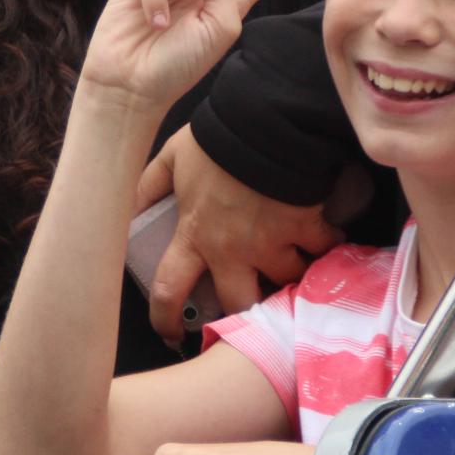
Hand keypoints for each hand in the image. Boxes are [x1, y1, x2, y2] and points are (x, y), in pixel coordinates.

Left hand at [136, 125, 342, 338]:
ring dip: (289, 274)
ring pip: (286, 280)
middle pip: (240, 305)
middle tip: (249, 305)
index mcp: (195, 236)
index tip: (172, 334)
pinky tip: (328, 238)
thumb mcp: (172, 158)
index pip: (171, 289)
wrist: (266, 121)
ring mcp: (272, 242)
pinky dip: (327, 245)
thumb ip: (148, 186)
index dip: (167, 319)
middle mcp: (233, 250)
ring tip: (294, 264)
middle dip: (246, 312)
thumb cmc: (216, 140)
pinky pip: (322, 248)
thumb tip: (125, 209)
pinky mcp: (306, 227)